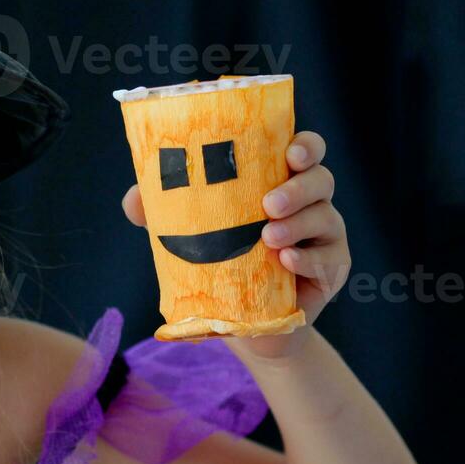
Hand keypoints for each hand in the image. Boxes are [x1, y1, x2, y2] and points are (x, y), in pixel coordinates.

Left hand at [122, 130, 349, 360]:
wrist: (241, 318)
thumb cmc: (218, 257)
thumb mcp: (187, 229)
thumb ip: (160, 209)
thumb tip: (133, 199)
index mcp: (279, 179)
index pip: (303, 150)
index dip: (304, 146)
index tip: (288, 152)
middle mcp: (308, 202)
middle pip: (321, 180)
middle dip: (297, 188)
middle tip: (267, 203)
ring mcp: (325, 235)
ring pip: (326, 217)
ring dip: (297, 224)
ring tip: (267, 237)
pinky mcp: (331, 269)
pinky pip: (328, 259)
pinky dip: (306, 259)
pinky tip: (285, 261)